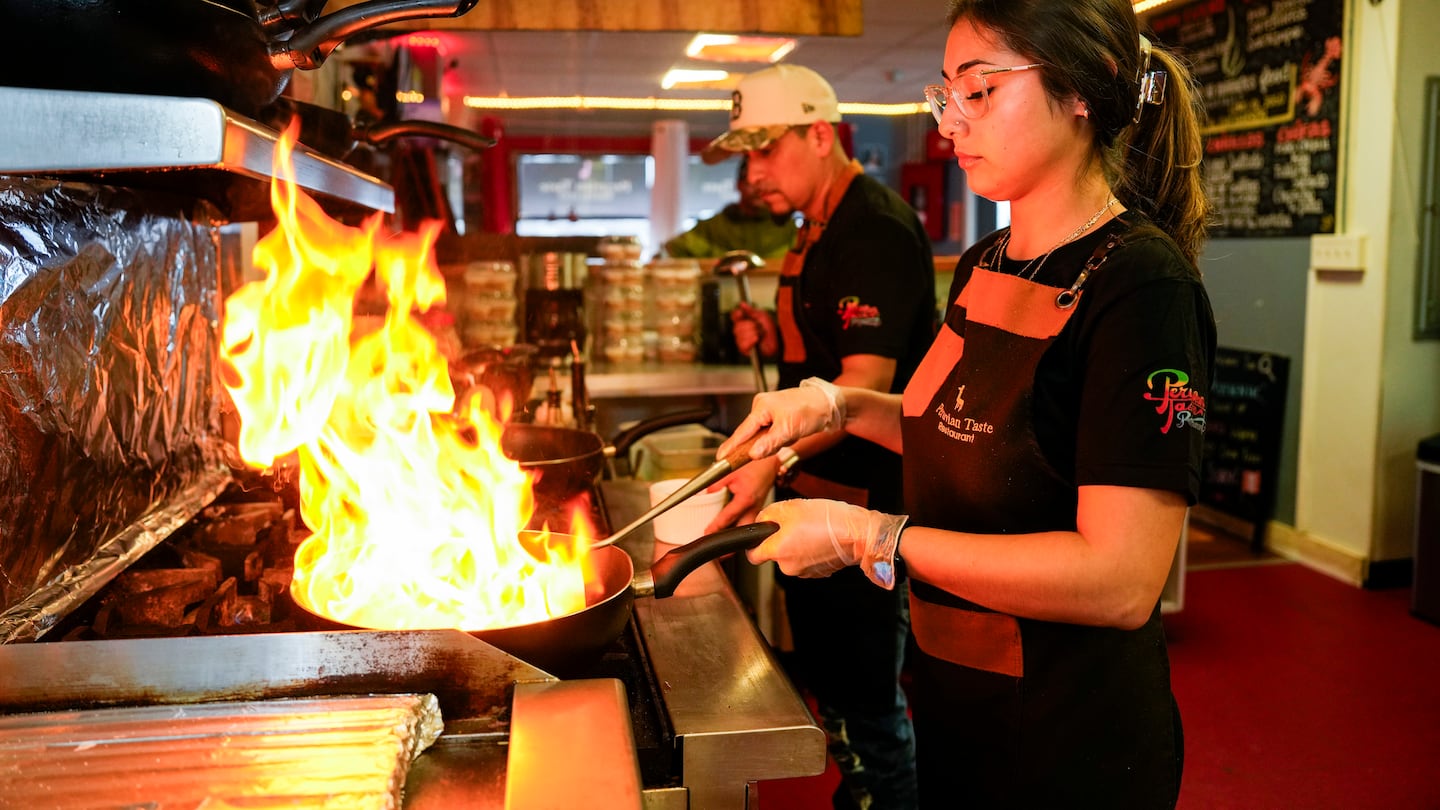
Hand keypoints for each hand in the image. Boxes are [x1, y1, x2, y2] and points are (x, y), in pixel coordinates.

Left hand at [703, 457, 777, 532]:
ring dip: (735, 532)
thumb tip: (702, 494)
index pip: (728, 517)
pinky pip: (749, 522)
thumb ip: (715, 484)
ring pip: (746, 528)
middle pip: (741, 531)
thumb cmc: (754, 464)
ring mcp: (758, 510)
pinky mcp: (758, 508)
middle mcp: (754, 507)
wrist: (769, 461)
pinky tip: (731, 524)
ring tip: (720, 535)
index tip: (707, 533)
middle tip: (715, 541)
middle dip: (729, 539)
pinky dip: (739, 525)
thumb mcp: (729, 471)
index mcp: (746, 499)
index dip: (716, 527)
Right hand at [716, 378, 845, 460]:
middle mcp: (762, 407)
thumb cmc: (811, 410)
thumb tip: (752, 454)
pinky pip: (770, 433)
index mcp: (761, 407)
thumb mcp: (789, 429)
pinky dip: (777, 439)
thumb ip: (769, 443)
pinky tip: (789, 435)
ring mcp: (769, 412)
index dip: (731, 446)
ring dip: (771, 443)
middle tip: (768, 449)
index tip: (720, 459)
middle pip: (750, 434)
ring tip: (789, 436)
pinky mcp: (777, 417)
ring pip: (762, 435)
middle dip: (758, 446)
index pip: (742, 431)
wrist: (830, 404)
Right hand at [730, 303, 777, 357]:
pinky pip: (743, 344)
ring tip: (759, 334)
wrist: (777, 339)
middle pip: (737, 326)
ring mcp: (741, 340)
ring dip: (751, 334)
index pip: (734, 317)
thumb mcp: (761, 316)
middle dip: (749, 326)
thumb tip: (741, 304)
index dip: (736, 314)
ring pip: (740, 335)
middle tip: (757, 327)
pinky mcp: (744, 349)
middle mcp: (741, 331)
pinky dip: (751, 341)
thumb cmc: (770, 329)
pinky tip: (756, 340)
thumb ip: (750, 310)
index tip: (741, 313)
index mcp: (744, 321)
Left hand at [746, 499, 907, 588]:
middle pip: (774, 554)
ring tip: (811, 529)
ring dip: (796, 545)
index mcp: (778, 550)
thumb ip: (769, 514)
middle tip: (794, 524)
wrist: (857, 534)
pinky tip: (820, 537)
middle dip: (780, 540)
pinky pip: (806, 560)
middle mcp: (788, 566)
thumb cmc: (827, 519)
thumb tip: (762, 520)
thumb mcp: (792, 506)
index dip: (753, 544)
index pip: (752, 555)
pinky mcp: (818, 573)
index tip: (759, 536)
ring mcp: (804, 572)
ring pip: (791, 557)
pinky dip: (810, 550)